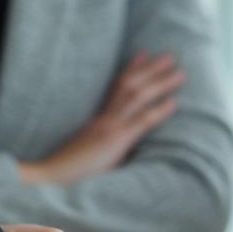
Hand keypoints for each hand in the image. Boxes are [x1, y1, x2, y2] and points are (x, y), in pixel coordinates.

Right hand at [20, 52, 185, 185]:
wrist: (52, 178)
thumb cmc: (72, 173)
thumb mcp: (94, 153)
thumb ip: (110, 145)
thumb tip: (127, 146)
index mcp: (98, 119)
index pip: (116, 88)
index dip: (131, 69)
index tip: (144, 53)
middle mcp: (104, 118)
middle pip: (130, 85)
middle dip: (151, 69)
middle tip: (171, 56)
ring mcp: (109, 127)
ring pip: (137, 96)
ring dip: (160, 83)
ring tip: (180, 72)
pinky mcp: (114, 141)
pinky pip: (140, 122)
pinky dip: (158, 111)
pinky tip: (174, 103)